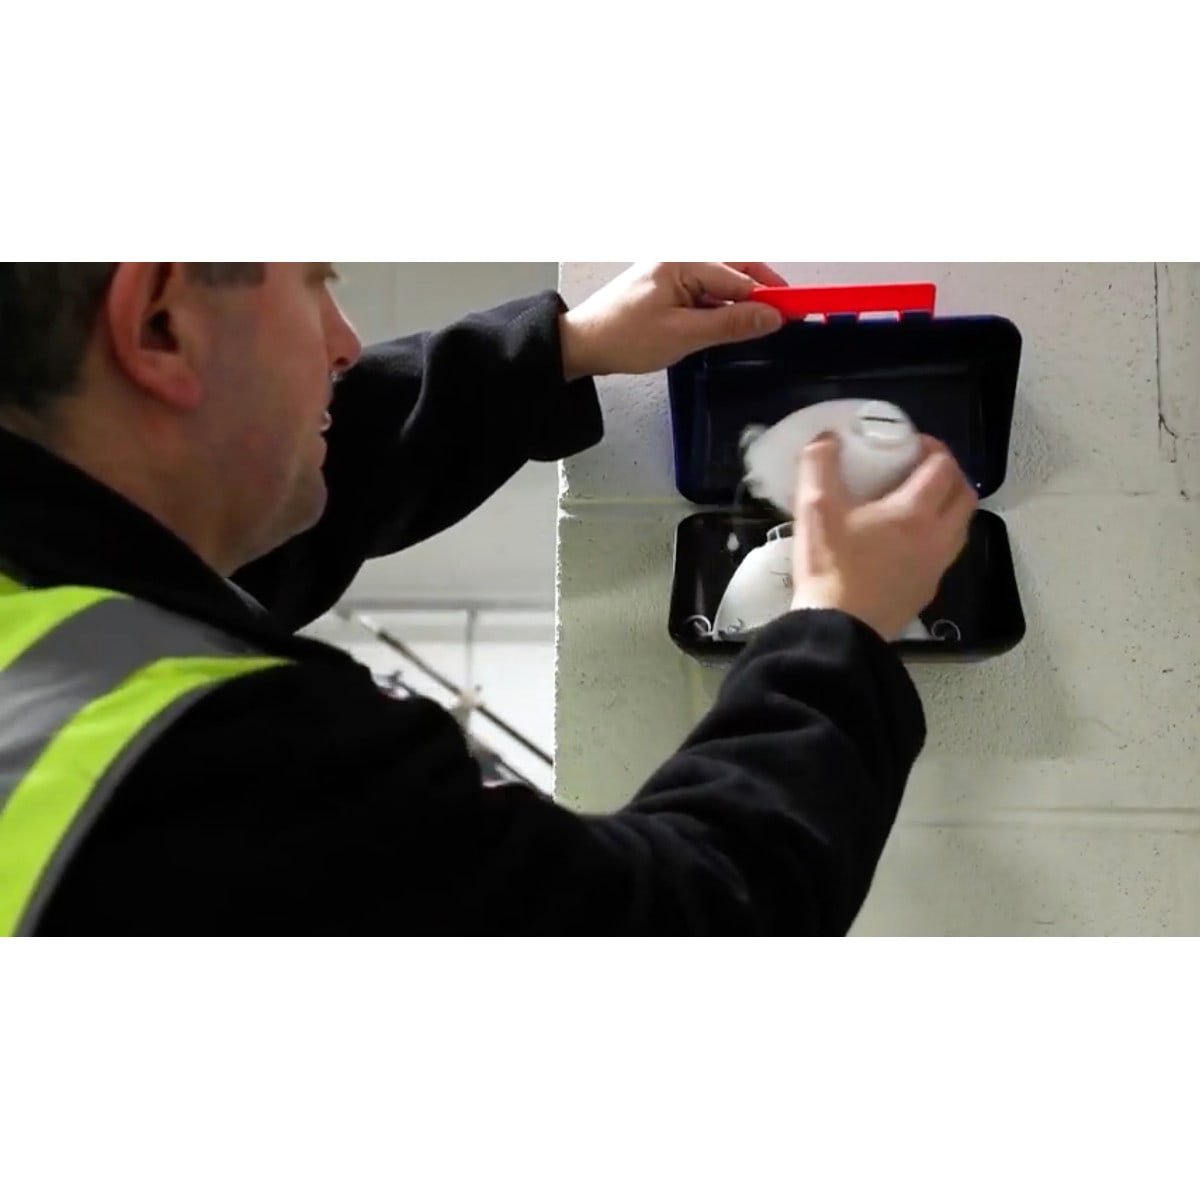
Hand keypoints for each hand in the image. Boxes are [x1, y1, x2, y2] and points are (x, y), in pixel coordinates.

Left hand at [559, 262, 788, 380]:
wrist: (583, 345)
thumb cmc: (623, 338)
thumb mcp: (682, 335)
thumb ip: (730, 325)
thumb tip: (771, 317)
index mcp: (683, 260)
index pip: (741, 277)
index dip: (773, 296)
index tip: (800, 310)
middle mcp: (681, 258)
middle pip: (737, 272)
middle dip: (762, 296)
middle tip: (788, 319)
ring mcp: (675, 272)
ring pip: (724, 286)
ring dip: (741, 307)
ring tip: (763, 328)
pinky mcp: (670, 287)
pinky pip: (707, 294)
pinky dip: (722, 311)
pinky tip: (731, 329)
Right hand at [788, 434, 977, 641]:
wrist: (838, 629)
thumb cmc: (830, 566)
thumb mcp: (815, 508)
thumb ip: (819, 465)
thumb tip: (825, 438)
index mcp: (915, 511)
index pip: (943, 466)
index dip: (931, 446)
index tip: (909, 444)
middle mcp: (937, 536)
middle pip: (964, 494)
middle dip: (948, 474)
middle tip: (919, 469)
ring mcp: (937, 566)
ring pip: (961, 525)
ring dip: (948, 505)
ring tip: (917, 502)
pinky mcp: (927, 589)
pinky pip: (946, 552)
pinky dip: (937, 535)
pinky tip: (907, 540)